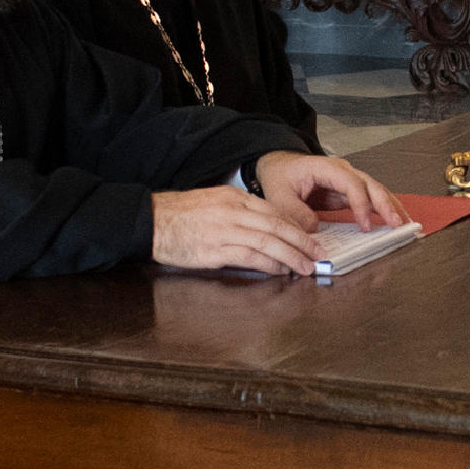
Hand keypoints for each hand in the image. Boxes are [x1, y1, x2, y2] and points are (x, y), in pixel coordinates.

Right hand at [152, 183, 321, 275]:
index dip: (296, 227)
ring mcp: (224, 230)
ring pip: (268, 242)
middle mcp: (233, 211)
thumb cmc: (179, 215)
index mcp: (234, 198)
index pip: (274, 212)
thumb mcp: (213, 202)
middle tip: (317, 254)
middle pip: (277, 226)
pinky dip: (269, 264)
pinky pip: (250, 257)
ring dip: (291, 256)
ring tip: (305, 267)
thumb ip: (238, 212)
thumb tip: (263, 229)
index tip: (309, 238)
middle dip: (302, 242)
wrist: (151, 221)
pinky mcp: (215, 250)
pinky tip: (280, 270)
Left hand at [255, 149, 404, 230]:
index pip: (351, 184)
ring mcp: (348, 181)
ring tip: (405, 225)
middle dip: (386, 205)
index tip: (365, 227)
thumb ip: (295, 214)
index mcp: (327, 168)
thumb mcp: (279, 196)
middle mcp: (343, 171)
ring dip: (391, 207)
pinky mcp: (349, 193)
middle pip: (371, 185)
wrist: (279, 166)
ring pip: (376, 191)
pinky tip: (395, 221)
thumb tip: (315, 231)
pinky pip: (370, 200)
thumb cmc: (280, 176)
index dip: (361, 205)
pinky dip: (384, 210)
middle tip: (398, 225)